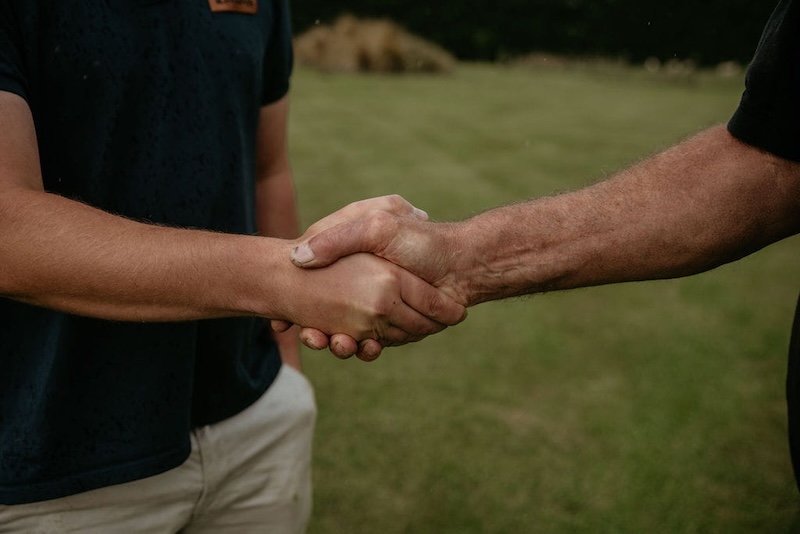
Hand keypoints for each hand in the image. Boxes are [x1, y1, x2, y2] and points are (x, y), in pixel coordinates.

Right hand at [273, 195, 460, 360]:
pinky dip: (363, 349)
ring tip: (332, 341)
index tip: (283, 321)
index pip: (322, 290)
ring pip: (351, 335)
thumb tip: (298, 256)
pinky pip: (373, 343)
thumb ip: (339, 238)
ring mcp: (381, 310)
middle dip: (319, 331)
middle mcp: (367, 289)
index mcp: (358, 267)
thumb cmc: (422, 242)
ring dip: (338, 343)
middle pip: (334, 318)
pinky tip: (354, 346)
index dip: (302, 307)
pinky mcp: (396, 327)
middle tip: (310, 333)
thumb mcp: (376, 226)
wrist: (465, 264)